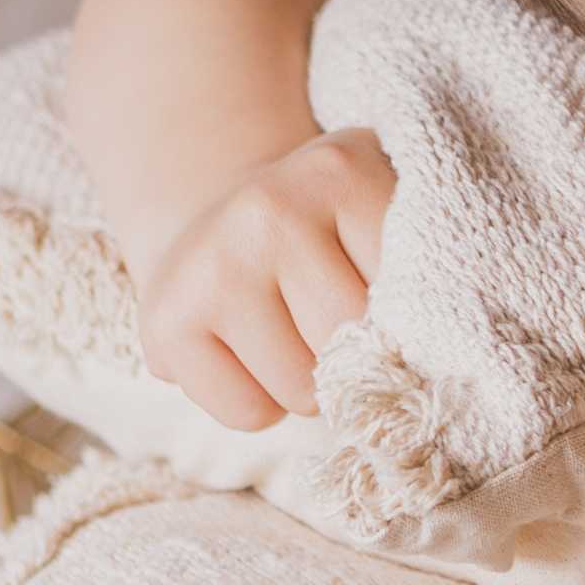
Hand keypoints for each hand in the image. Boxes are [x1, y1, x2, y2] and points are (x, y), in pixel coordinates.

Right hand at [134, 126, 392, 429]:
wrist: (217, 210)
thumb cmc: (325, 230)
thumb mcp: (379, 215)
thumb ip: (419, 267)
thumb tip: (415, 368)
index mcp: (342, 170)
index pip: (411, 290)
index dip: (407, 312)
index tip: (390, 295)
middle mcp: (270, 210)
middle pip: (353, 340)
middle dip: (355, 352)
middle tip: (333, 320)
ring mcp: (213, 267)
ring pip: (304, 389)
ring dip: (310, 386)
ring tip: (291, 334)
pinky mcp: (166, 323)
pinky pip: (249, 413)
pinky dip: (260, 404)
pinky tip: (250, 354)